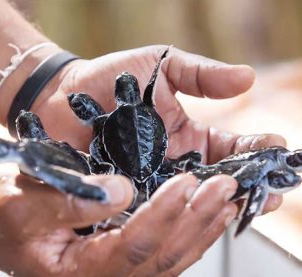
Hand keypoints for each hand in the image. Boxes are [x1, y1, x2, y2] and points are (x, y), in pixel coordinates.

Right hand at [0, 170, 237, 276]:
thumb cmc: (2, 214)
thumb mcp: (25, 204)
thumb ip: (71, 200)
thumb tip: (125, 191)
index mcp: (77, 272)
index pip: (133, 247)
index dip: (163, 214)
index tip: (186, 182)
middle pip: (161, 258)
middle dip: (197, 221)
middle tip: (226, 190)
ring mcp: (112, 271)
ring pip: (168, 259)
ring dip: (201, 228)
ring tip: (227, 201)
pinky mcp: (117, 257)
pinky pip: (160, 252)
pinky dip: (187, 232)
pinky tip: (204, 213)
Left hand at [32, 45, 283, 213]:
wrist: (62, 94)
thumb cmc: (111, 78)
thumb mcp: (161, 66)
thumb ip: (200, 75)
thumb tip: (248, 77)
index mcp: (188, 138)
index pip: (231, 149)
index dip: (256, 152)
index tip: (277, 152)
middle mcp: (173, 166)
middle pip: (216, 183)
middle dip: (245, 187)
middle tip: (271, 193)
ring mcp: (148, 182)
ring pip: (186, 203)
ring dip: (212, 205)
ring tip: (237, 205)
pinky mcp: (120, 193)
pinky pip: (146, 209)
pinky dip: (165, 215)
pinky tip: (184, 216)